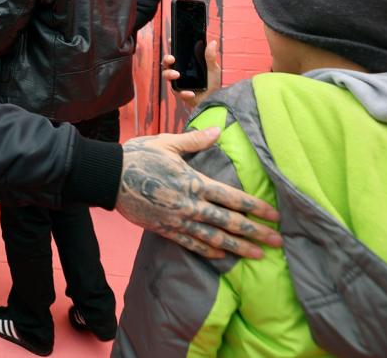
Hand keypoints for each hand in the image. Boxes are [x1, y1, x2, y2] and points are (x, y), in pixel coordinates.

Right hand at [116, 128, 281, 258]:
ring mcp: (178, 220)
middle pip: (228, 222)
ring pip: (213, 238)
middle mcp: (190, 205)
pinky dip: (209, 251)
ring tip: (258, 255)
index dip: (255, 207)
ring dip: (237, 247)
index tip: (274, 215)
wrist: (109, 177)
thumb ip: (196, 140)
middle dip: (255, 232)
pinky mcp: (165, 230)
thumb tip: (218, 130)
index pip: (232, 198)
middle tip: (277, 241)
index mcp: (194, 182)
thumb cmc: (139, 156)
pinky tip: (223, 256)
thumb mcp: (168, 143)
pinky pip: (191, 244)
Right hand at [162, 40, 220, 109]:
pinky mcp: (178, 92)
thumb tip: (213, 42)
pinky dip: (183, 92)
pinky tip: (191, 93)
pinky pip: (176, 91)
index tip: (171, 40)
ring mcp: (177, 81)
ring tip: (177, 75)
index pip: (177, 52)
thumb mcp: (213, 68)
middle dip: (166, 59)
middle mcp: (179, 70)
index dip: (172, 46)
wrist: (212, 99)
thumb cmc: (212, 83)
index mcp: (186, 63)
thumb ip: (210, 56)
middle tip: (172, 59)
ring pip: (166, 75)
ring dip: (169, 74)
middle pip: (167, 62)